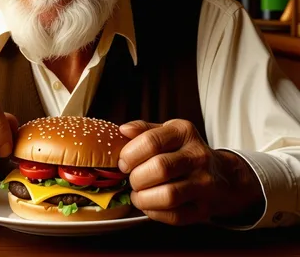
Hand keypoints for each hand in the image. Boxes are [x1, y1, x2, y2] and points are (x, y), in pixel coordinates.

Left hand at [118, 119, 263, 225]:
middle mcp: (197, 156)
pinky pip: (175, 216)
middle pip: (160, 168)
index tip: (123, 162)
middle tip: (131, 179)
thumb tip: (123, 130)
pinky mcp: (204, 209)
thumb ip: (143, 129)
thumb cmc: (185, 151)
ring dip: (143, 198)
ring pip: (168, 195)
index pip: (151, 141)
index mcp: (184, 132)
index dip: (130, 154)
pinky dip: (154, 213)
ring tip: (137, 194)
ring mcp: (204, 184)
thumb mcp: (167, 131)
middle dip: (136, 177)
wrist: (223, 175)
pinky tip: (149, 205)